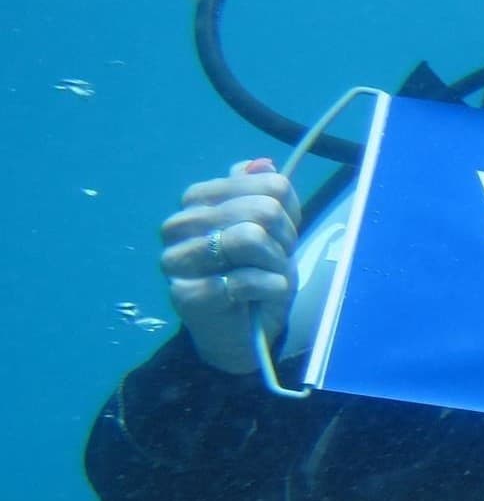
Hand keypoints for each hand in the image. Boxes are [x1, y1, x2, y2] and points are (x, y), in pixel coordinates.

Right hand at [160, 159, 302, 373]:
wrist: (241, 336)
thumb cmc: (256, 279)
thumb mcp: (271, 232)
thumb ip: (262, 193)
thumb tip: (262, 164)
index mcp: (196, 201)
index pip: (266, 183)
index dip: (289, 211)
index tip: (282, 235)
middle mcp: (178, 225)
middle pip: (262, 209)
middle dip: (285, 239)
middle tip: (277, 261)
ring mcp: (177, 261)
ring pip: (251, 237)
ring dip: (277, 263)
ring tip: (271, 277)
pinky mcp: (187, 295)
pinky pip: (248, 279)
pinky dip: (272, 288)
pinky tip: (264, 296)